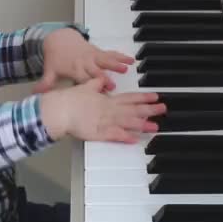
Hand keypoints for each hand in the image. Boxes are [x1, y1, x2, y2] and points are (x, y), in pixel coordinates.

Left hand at [34, 28, 133, 92]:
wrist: (58, 39)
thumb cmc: (56, 59)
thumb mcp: (49, 71)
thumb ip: (45, 84)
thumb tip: (36, 94)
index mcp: (74, 70)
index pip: (83, 80)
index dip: (90, 87)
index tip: (97, 95)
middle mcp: (84, 63)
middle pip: (96, 71)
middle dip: (104, 78)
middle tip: (113, 85)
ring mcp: (92, 56)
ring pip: (105, 60)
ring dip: (115, 64)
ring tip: (127, 68)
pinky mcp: (98, 51)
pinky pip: (111, 53)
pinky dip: (121, 56)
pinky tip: (131, 60)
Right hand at [40, 78, 165, 142]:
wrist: (59, 109)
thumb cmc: (69, 99)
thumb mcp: (85, 87)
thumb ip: (96, 84)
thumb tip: (102, 80)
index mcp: (106, 99)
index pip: (129, 97)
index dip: (143, 97)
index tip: (156, 96)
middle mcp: (109, 109)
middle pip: (132, 109)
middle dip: (149, 110)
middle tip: (163, 109)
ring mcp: (104, 121)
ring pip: (127, 122)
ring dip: (141, 125)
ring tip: (155, 127)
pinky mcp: (98, 133)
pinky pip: (113, 136)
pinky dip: (124, 138)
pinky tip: (134, 140)